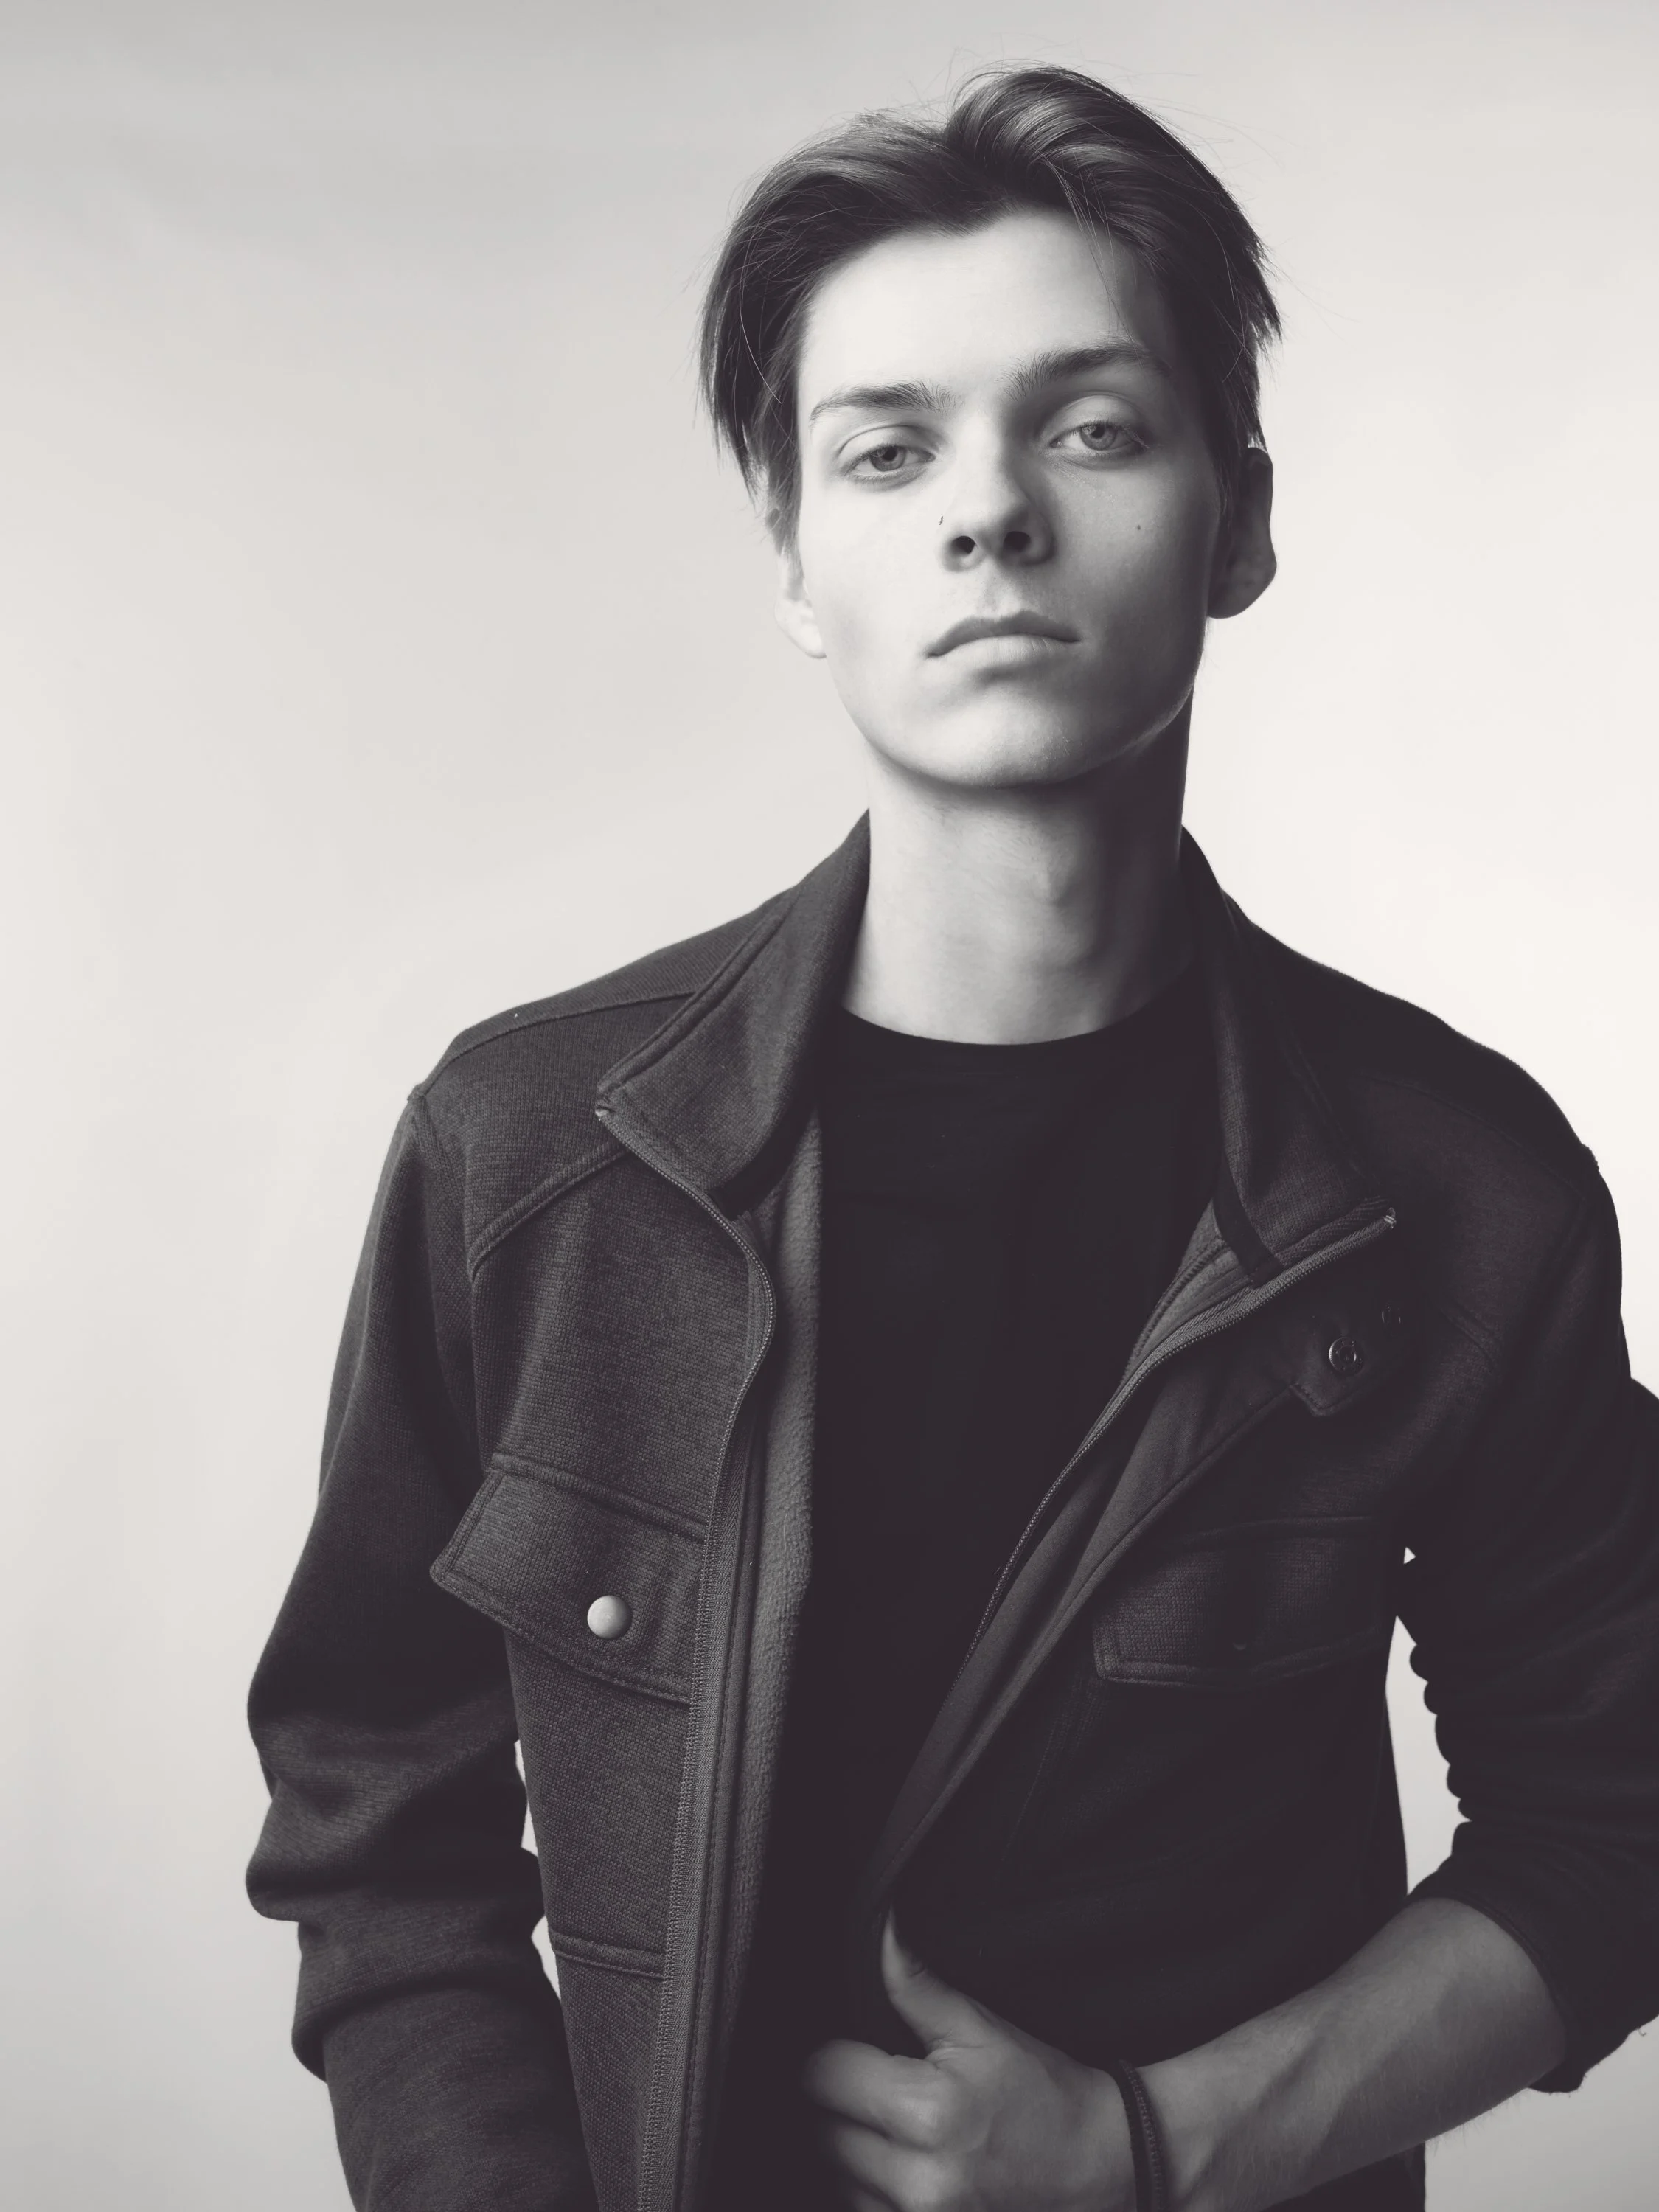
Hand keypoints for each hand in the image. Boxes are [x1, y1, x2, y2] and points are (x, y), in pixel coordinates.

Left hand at [801, 1915, 1135, 2211]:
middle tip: (877, 2086)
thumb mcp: (981, 2029)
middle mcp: (917, 2181)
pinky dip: (872, 2187)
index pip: (821, 2077)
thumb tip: (881, 1930)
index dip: (832, 2056)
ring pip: (836, 2178)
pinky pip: (864, 2210)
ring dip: (852, 2151)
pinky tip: (904, 2164)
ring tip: (895, 2128)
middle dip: (840, 2104)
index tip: (853, 2051)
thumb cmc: (1041, 2093)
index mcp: (926, 2114)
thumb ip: (916, 1985)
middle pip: (820, 2132)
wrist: (1099, 2165)